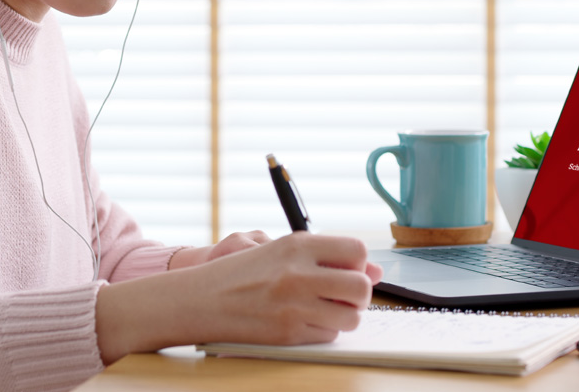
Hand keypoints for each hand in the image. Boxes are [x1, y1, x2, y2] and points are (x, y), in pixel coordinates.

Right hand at [184, 232, 379, 344]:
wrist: (202, 299)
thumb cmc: (244, 272)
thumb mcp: (282, 251)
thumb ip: (330, 257)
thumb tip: (376, 270)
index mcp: (297, 245)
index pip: (357, 250)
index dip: (358, 263)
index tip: (346, 268)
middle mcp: (298, 274)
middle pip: (361, 287)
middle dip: (359, 294)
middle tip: (342, 294)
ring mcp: (294, 306)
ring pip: (351, 317)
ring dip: (345, 315)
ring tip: (325, 308)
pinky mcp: (288, 333)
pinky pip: (329, 335)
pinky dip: (324, 330)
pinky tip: (304, 320)